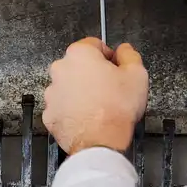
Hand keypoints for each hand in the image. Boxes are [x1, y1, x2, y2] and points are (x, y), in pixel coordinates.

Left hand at [43, 38, 148, 155]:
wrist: (100, 142)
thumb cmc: (116, 109)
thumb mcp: (137, 74)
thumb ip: (130, 55)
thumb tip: (124, 50)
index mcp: (80, 54)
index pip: (94, 45)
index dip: (108, 56)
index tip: (115, 68)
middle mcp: (60, 70)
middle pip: (79, 66)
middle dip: (93, 74)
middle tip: (110, 89)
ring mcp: (52, 93)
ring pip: (69, 86)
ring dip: (82, 92)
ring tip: (100, 105)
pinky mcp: (50, 114)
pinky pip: (63, 107)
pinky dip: (73, 110)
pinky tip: (88, 116)